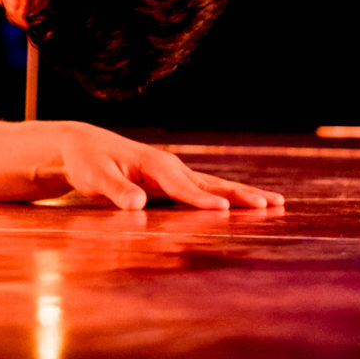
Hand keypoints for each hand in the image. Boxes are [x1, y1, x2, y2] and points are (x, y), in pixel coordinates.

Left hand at [56, 124, 281, 211]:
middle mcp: (170, 166)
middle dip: (240, 195)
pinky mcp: (173, 183)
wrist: (83, 147)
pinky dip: (229, 199)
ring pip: (215, 186)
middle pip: (211, 184)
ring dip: (244, 195)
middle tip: (272, 204)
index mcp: (154, 164)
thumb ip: (116, 190)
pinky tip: (247, 207)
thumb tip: (138, 203)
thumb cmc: (87, 162)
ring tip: (276, 203)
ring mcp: (174, 174)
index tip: (225, 211)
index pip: (182, 187)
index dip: (202, 201)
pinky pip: (206, 192)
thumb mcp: (95, 176)